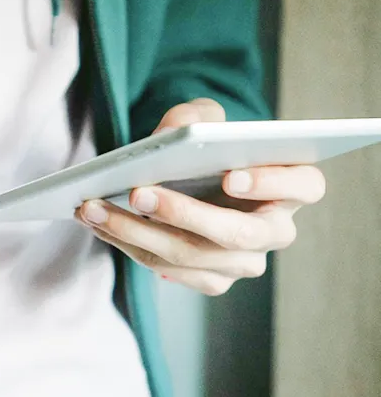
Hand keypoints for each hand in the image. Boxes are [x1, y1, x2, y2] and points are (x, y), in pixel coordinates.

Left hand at [75, 98, 326, 295]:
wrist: (194, 174)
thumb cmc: (208, 142)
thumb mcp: (205, 117)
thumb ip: (195, 117)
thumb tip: (171, 137)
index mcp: (293, 184)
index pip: (303, 185)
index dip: (272, 183)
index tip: (231, 176)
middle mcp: (275, 229)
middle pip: (239, 234)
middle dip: (184, 214)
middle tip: (137, 193)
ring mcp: (244, 261)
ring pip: (194, 257)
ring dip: (137, 233)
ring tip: (93, 208)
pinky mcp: (212, 279)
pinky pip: (168, 269)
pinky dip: (128, 244)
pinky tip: (98, 222)